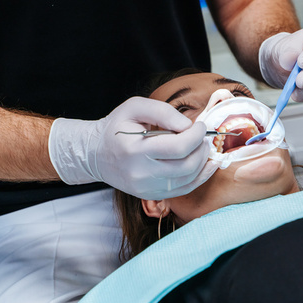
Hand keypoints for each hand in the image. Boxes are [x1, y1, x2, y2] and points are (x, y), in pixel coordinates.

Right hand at [49, 97, 213, 199]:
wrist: (96, 154)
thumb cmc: (117, 127)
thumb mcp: (135, 107)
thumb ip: (163, 112)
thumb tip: (188, 126)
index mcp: (135, 150)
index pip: (179, 147)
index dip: (196, 135)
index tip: (200, 126)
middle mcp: (141, 174)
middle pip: (186, 166)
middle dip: (201, 149)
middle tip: (203, 137)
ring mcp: (146, 188)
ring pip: (188, 179)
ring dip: (203, 162)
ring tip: (203, 147)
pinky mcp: (150, 194)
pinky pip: (183, 190)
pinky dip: (200, 177)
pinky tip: (207, 165)